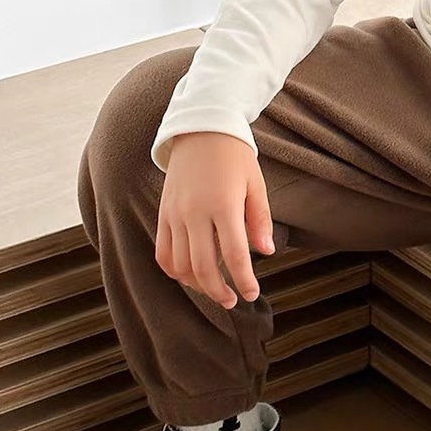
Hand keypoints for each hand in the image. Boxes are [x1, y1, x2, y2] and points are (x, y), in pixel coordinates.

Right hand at [155, 132, 276, 309]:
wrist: (202, 129)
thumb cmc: (234, 155)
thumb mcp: (255, 183)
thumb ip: (260, 219)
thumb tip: (267, 252)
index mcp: (223, 204)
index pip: (235, 255)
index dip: (243, 280)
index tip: (252, 294)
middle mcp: (195, 212)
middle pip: (203, 267)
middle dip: (219, 291)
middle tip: (233, 301)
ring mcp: (175, 214)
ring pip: (180, 265)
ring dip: (197, 285)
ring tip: (214, 290)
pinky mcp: (163, 214)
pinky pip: (163, 253)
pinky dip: (175, 271)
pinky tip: (190, 275)